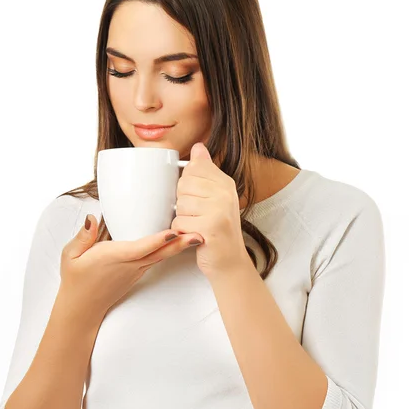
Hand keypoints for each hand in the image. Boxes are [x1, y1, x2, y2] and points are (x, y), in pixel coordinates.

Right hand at [59, 216, 203, 320]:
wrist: (82, 308)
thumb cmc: (76, 280)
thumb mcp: (69, 256)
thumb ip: (82, 236)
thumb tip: (92, 219)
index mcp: (114, 258)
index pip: (140, 248)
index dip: (157, 241)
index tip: (173, 232)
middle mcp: (130, 265)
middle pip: (159, 253)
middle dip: (180, 244)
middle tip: (200, 235)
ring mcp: (136, 271)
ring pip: (161, 256)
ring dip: (179, 247)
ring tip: (197, 236)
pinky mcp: (138, 273)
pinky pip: (156, 260)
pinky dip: (169, 251)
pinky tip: (180, 243)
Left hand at [171, 142, 249, 277]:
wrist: (229, 262)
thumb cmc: (217, 230)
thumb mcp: (215, 197)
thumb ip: (205, 172)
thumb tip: (198, 147)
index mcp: (225, 183)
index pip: (193, 168)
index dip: (188, 186)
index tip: (200, 200)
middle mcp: (225, 193)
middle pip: (183, 185)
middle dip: (183, 203)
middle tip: (199, 216)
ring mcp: (219, 209)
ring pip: (179, 204)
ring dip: (182, 218)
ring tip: (198, 226)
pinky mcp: (211, 226)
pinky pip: (179, 222)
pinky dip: (182, 232)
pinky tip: (195, 235)